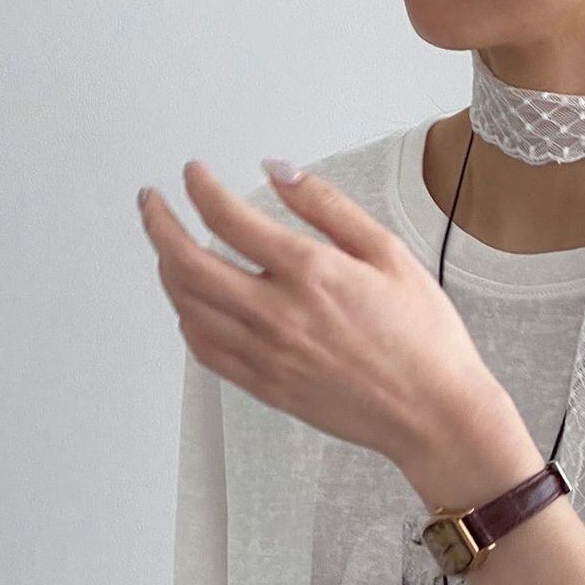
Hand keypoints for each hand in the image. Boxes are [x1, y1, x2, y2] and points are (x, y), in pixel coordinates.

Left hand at [137, 158, 533, 499]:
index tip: (192, 174)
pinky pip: (207, 352)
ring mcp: (268, 356)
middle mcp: (279, 314)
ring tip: (168, 249)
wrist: (433, 414)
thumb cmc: (423, 337)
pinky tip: (191, 305)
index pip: (227, 218)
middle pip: (187, 264)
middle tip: (151, 203)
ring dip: (167, 272)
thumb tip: (277, 170)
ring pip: (188, 309)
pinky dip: (188, 322)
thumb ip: (326, 207)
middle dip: (159, 225)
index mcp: (310, 272)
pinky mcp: (268, 388)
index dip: (199, 188)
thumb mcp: (387, 253)